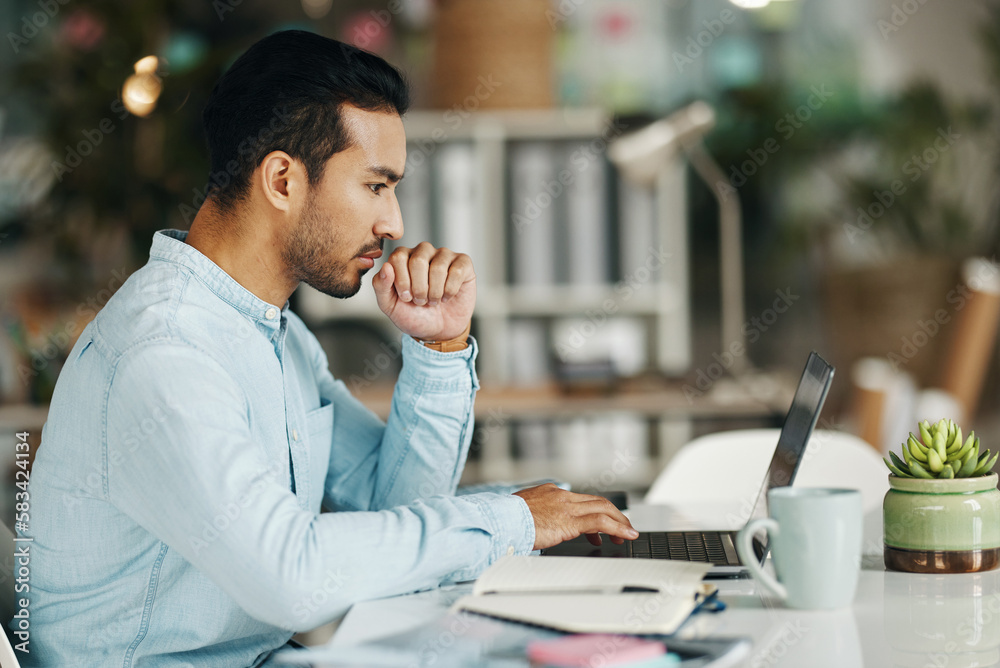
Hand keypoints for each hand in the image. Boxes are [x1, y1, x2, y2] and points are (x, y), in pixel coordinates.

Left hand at [372, 242, 475, 340]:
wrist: (437, 331)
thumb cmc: (413, 315)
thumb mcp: (390, 305)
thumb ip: (381, 286)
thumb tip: (386, 267)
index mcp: (403, 257)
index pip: (398, 257)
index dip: (402, 281)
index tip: (406, 297)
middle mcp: (423, 252)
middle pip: (418, 260)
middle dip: (419, 288)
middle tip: (420, 301)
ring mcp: (444, 256)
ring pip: (438, 267)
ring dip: (435, 292)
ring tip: (433, 300)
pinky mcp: (463, 263)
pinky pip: (457, 271)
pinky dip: (450, 290)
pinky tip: (447, 296)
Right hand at [513, 483, 638, 550]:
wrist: (500, 521)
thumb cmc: (504, 521)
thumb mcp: (520, 516)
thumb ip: (533, 519)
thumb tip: (536, 530)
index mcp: (550, 493)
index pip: (580, 500)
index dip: (594, 510)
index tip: (598, 526)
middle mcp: (561, 496)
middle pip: (597, 501)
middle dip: (614, 514)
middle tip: (622, 528)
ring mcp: (566, 507)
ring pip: (603, 508)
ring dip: (620, 521)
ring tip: (628, 534)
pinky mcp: (570, 521)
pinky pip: (601, 522)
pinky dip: (618, 528)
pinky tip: (626, 536)